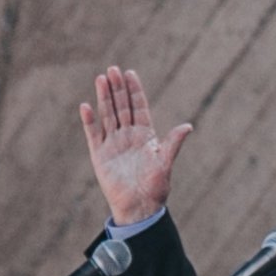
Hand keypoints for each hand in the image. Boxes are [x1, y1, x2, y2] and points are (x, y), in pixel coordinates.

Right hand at [79, 62, 192, 226]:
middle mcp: (128, 135)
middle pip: (121, 106)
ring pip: (108, 115)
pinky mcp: (100, 155)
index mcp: (145, 134)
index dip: (134, 90)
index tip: (130, 73)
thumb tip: (188, 126)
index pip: (138, 106)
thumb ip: (173, 143)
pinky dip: (89, 121)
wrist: (139, 207)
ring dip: (104, 97)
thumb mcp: (165, 162)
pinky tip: (86, 106)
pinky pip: (93, 134)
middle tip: (113, 69)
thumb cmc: (156, 186)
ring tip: (100, 78)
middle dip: (117, 88)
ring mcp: (113, 144)